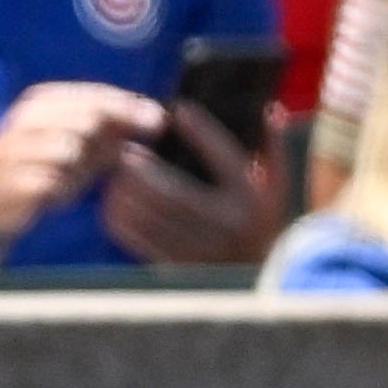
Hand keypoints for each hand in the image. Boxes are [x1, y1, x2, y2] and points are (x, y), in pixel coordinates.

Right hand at [0, 80, 148, 259]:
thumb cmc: (38, 161)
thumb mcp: (75, 140)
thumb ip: (111, 128)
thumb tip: (155, 118)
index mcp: (44, 101)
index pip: (95, 96)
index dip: (131, 106)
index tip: (160, 120)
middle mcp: (29, 118)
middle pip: (88, 118)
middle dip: (114, 132)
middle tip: (125, 150)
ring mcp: (19, 147)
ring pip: (72, 148)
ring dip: (85, 165)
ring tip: (79, 175)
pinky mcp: (15, 180)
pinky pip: (55, 181)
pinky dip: (64, 187)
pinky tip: (58, 192)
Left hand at [102, 98, 280, 264]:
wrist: (258, 278)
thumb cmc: (260, 221)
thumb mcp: (275, 189)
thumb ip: (273, 151)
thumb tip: (271, 110)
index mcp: (253, 202)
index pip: (227, 159)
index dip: (203, 131)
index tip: (179, 109)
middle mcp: (229, 226)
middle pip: (176, 192)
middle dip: (144, 169)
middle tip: (125, 149)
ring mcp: (203, 249)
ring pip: (153, 216)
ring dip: (127, 191)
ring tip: (116, 171)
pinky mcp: (180, 266)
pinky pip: (141, 239)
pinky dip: (121, 217)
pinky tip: (112, 199)